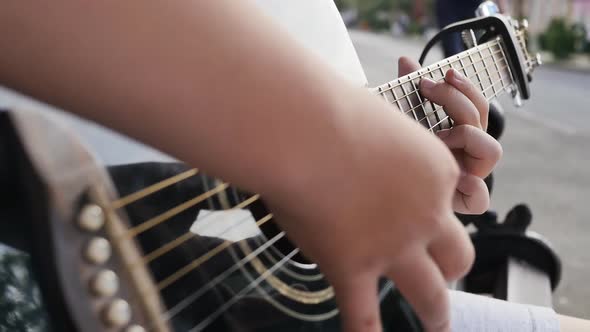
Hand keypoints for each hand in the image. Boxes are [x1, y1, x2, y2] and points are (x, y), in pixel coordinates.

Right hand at [265, 76, 474, 331]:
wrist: (304, 128)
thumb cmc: (332, 112)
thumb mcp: (380, 121)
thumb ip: (383, 150)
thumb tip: (365, 160)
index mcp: (436, 172)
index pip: (454, 203)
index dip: (438, 213)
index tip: (422, 216)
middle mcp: (425, 215)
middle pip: (460, 256)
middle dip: (453, 269)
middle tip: (444, 276)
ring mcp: (393, 247)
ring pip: (431, 296)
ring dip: (435, 315)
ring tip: (435, 327)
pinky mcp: (353, 267)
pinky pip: (363, 318)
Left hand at [399, 57, 502, 213]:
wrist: (383, 197)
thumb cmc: (397, 157)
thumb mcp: (401, 124)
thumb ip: (406, 93)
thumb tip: (405, 60)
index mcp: (458, 133)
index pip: (475, 103)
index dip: (464, 87)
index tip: (441, 74)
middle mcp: (467, 152)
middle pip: (480, 117)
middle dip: (456, 98)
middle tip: (428, 88)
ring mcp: (469, 175)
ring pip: (492, 150)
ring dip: (466, 135)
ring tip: (438, 138)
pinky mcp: (465, 201)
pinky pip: (481, 198)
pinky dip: (473, 189)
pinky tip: (457, 179)